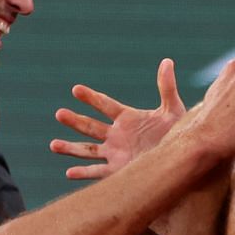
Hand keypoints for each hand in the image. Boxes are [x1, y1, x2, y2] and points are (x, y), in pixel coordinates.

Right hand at [50, 58, 187, 179]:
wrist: (182, 160)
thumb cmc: (179, 134)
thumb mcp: (173, 110)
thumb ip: (166, 87)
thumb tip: (167, 61)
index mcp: (127, 118)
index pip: (105, 105)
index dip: (91, 98)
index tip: (75, 89)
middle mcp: (117, 135)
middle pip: (91, 127)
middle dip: (75, 120)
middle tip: (59, 114)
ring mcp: (116, 154)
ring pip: (88, 150)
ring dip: (70, 148)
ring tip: (53, 145)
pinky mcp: (118, 171)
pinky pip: (97, 173)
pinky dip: (83, 173)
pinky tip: (69, 173)